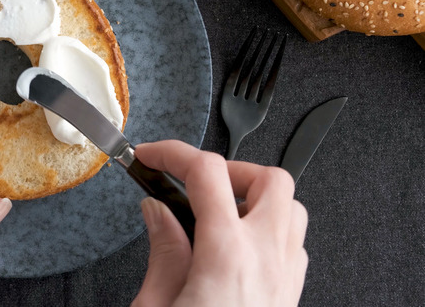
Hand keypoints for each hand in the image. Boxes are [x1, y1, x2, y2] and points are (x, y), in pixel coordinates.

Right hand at [131, 140, 307, 306]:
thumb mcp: (156, 305)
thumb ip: (163, 252)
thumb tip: (158, 212)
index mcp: (226, 253)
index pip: (205, 172)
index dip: (172, 153)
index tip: (151, 156)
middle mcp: (265, 257)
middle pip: (267, 178)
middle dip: (227, 169)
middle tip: (193, 184)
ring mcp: (285, 275)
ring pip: (289, 206)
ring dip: (254, 198)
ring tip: (217, 213)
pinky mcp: (291, 293)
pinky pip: (293, 242)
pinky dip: (266, 230)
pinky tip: (237, 246)